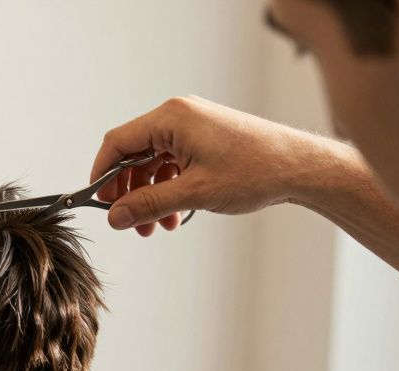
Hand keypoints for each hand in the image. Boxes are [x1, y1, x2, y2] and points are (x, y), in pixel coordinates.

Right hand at [92, 96, 328, 236]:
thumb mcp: (194, 193)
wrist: (301, 167)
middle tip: (128, 222)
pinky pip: (172, 164)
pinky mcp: (205, 140)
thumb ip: (149, 205)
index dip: (102, 174)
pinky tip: (175, 216)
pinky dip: (168, 190)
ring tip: (155, 227)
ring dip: (149, 196)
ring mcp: (193, 127)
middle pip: (133, 154)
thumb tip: (115, 217)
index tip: (97, 202)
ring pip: (153, 163)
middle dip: (128, 192)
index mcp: (172, 118)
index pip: (118, 142)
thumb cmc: (256, 171)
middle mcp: (179, 116)